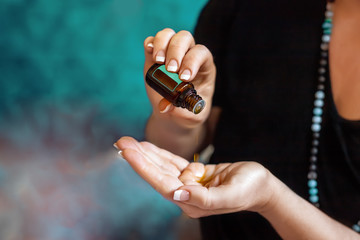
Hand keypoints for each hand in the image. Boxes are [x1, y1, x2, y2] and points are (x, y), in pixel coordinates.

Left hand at [115, 137, 275, 217]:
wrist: (261, 185)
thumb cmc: (249, 189)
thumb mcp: (230, 195)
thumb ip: (204, 198)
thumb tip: (177, 194)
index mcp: (192, 203)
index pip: (162, 184)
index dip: (144, 167)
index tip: (128, 152)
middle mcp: (186, 195)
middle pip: (157, 174)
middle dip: (138, 157)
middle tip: (120, 142)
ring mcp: (189, 184)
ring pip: (163, 166)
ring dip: (145, 153)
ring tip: (127, 141)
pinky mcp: (194, 174)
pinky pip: (173, 162)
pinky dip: (159, 154)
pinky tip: (146, 146)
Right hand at [143, 28, 215, 127]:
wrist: (174, 113)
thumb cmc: (187, 113)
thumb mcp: (192, 117)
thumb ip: (183, 112)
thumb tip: (165, 106)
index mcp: (204, 67)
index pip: (201, 54)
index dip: (192, 61)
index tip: (184, 78)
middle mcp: (189, 55)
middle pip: (185, 38)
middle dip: (176, 51)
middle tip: (170, 70)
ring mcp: (171, 53)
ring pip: (169, 35)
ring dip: (162, 44)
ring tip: (158, 62)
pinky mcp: (156, 55)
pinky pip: (153, 40)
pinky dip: (150, 43)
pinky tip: (150, 52)